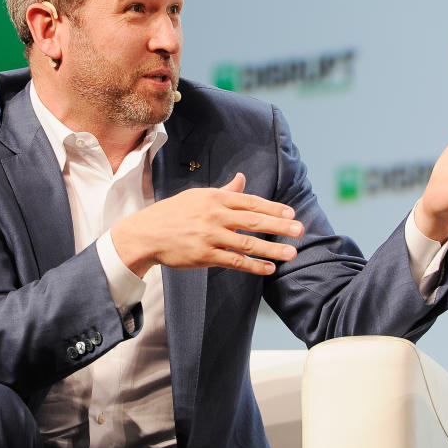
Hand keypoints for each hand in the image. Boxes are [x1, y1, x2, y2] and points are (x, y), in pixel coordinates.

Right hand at [111, 173, 303, 276]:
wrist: (146, 233)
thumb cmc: (174, 213)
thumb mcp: (199, 197)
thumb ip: (225, 191)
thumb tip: (242, 179)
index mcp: (215, 199)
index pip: (250, 202)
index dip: (273, 208)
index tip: (291, 213)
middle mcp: (215, 216)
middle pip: (254, 220)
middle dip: (280, 225)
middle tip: (300, 229)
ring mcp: (210, 236)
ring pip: (248, 243)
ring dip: (272, 249)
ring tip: (291, 253)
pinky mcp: (205, 255)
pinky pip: (234, 262)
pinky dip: (253, 266)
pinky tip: (268, 268)